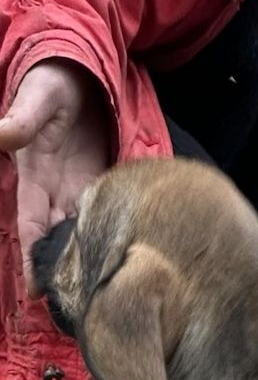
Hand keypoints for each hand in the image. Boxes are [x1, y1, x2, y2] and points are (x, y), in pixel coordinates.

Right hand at [0, 60, 109, 295]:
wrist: (81, 71)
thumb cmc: (53, 81)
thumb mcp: (38, 97)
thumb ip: (22, 119)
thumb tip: (2, 135)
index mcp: (34, 177)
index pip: (31, 226)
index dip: (32, 258)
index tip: (36, 291)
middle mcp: (55, 191)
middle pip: (57, 240)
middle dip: (64, 272)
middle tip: (79, 307)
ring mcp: (79, 189)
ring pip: (82, 234)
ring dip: (88, 261)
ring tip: (102, 296)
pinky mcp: (102, 183)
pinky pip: (105, 217)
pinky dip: (110, 239)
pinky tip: (123, 263)